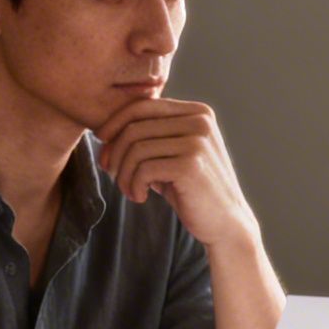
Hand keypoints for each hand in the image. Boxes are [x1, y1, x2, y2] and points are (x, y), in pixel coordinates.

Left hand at [94, 97, 255, 248]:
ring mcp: (197, 142)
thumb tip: (103, 134)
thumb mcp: (171, 156)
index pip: (143, 105)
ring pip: (136, 149)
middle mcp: (200, 121)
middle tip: (111, 174)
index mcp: (197, 112)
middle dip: (115, 152)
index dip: (115, 123)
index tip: (102, 144)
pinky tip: (140, 198)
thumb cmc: (192, 190)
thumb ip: (147, 138)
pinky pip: (143, 169)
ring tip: (129, 190)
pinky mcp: (191, 165)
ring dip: (123, 174)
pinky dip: (133, 185)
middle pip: (135, 127)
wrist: (225, 223)